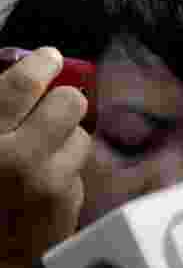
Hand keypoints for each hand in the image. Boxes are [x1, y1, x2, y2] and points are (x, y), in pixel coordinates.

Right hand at [0, 48, 90, 267]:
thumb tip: (22, 73)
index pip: (22, 84)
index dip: (40, 64)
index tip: (49, 59)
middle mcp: (17, 160)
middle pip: (70, 103)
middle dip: (63, 100)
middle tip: (53, 103)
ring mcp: (47, 186)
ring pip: (81, 136)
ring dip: (65, 139)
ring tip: (40, 151)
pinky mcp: (66, 208)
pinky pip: (77, 172)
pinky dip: (64, 171)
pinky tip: (41, 183)